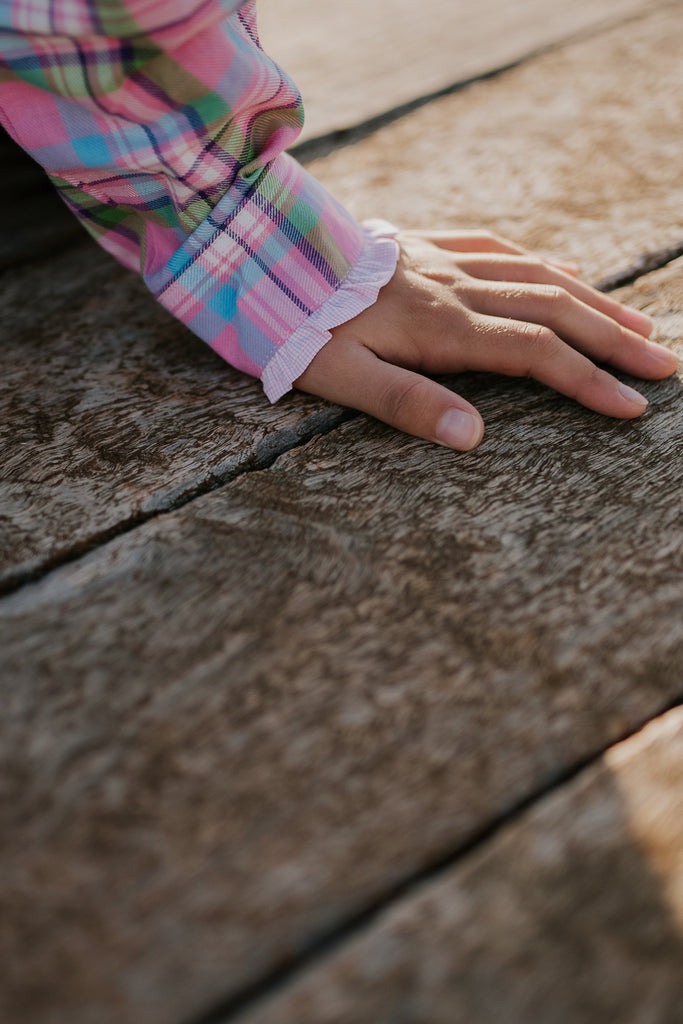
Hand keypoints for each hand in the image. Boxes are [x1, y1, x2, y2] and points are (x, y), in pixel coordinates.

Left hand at [294, 230, 677, 449]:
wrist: (262, 255)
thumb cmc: (295, 326)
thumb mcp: (340, 378)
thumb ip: (406, 404)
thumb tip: (473, 437)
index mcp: (441, 327)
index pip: (534, 353)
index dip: (587, 380)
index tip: (631, 408)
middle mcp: (455, 288)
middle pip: (553, 309)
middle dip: (614, 340)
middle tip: (663, 366)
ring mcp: (444, 260)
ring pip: (537, 274)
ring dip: (593, 300)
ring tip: (638, 324)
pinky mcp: (427, 245)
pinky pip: (500, 247)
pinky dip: (541, 263)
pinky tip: (564, 273)